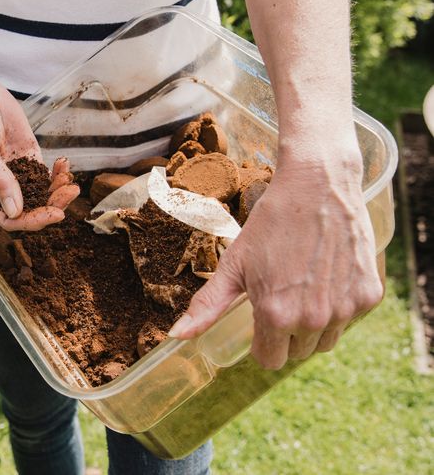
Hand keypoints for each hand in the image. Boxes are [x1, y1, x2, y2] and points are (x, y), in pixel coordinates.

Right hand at [0, 75, 78, 230]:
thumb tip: (14, 211)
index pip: (7, 217)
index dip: (30, 221)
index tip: (52, 214)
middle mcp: (0, 185)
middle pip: (28, 208)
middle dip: (51, 205)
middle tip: (69, 194)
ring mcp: (15, 171)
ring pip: (40, 193)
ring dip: (57, 190)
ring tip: (70, 181)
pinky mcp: (28, 156)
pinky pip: (45, 173)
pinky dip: (57, 173)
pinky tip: (64, 165)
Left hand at [167, 157, 382, 368]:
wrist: (317, 187)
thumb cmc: (270, 224)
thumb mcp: (233, 264)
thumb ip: (207, 306)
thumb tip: (177, 336)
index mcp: (276, 315)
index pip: (269, 359)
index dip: (261, 342)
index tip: (260, 318)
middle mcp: (313, 319)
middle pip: (297, 352)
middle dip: (286, 333)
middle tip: (281, 294)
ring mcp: (345, 309)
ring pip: (326, 341)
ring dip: (314, 325)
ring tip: (303, 287)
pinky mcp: (369, 295)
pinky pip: (350, 319)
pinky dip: (339, 306)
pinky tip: (326, 276)